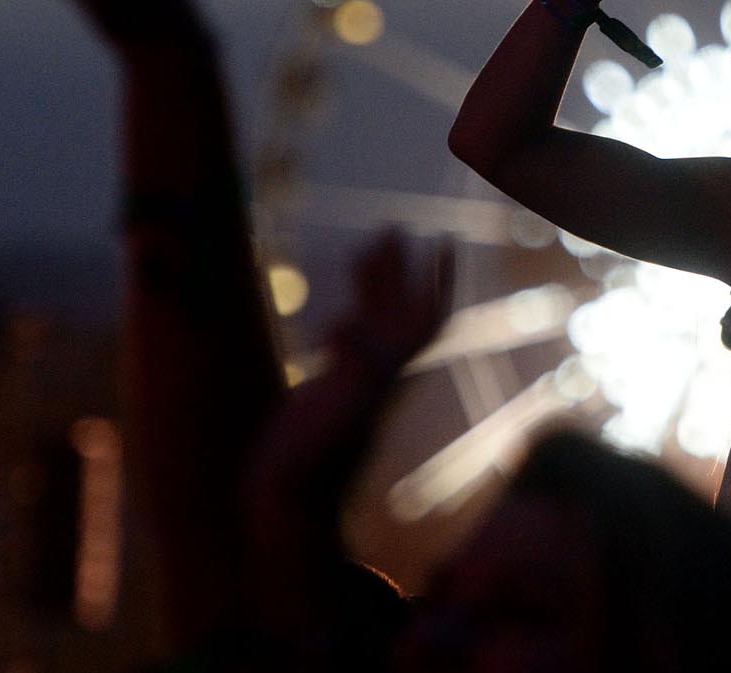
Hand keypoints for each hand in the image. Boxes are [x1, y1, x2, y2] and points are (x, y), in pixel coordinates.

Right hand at [246, 232, 453, 543]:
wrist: (289, 503)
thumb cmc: (309, 464)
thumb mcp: (333, 413)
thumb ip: (347, 372)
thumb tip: (346, 325)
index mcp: (387, 374)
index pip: (425, 319)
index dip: (437, 281)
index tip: (442, 241)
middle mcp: (381, 375)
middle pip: (401, 311)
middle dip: (401, 270)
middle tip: (394, 227)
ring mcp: (358, 383)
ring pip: (375, 325)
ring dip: (375, 286)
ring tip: (366, 245)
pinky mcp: (332, 393)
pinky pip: (349, 344)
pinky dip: (346, 317)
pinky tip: (335, 308)